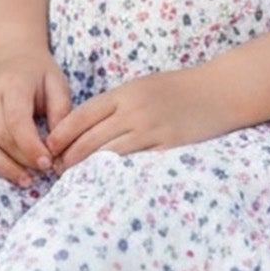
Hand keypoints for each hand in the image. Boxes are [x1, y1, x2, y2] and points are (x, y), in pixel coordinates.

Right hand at [0, 50, 71, 187]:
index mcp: (12, 85)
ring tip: (24, 180)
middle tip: (43, 172)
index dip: (31, 147)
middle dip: (22, 160)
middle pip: (1, 137)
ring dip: (2, 166)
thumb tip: (58, 145)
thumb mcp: (57, 84)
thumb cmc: (37, 75)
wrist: (12, 57)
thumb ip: (61, 112)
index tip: (48, 163)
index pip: (17, 122)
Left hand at [44, 68, 234, 172]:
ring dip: (88, 168)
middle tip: (56, 170)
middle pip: (91, 138)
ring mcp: (152, 130)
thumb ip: (116, 105)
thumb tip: (86, 127)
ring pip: (109, 154)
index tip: (50, 147)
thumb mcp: (142, 87)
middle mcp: (135, 111)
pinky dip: (118, 174)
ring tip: (73, 180)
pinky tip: (106, 183)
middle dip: (69, 156)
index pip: (83, 115)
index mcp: (125, 94)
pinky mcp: (169, 148)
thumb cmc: (178, 89)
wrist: (219, 91)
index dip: (62, 134)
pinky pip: (136, 164)